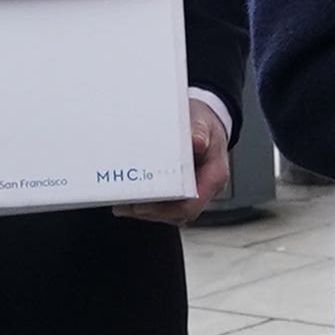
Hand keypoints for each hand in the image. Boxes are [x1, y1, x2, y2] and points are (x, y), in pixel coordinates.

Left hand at [118, 100, 233, 224]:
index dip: (166, 208)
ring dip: (142, 211)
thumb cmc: (203, 125)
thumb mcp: (203, 121)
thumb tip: (197, 142)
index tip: (143, 203)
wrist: (204, 125)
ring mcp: (191, 195)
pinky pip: (162, 207)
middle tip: (124, 204)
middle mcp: (204, 190)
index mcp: (214, 176)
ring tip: (120, 203)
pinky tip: (126, 199)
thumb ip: (200, 130)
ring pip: (167, 213)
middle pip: (176, 213)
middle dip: (148, 211)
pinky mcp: (179, 194)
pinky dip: (144, 204)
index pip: (191, 204)